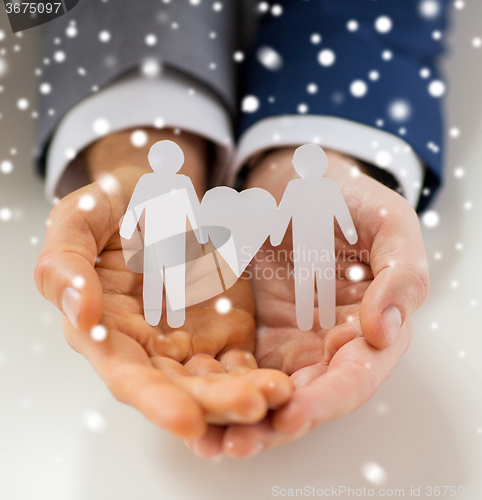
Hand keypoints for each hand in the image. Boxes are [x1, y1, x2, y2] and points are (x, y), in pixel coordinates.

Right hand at [35, 130, 293, 441]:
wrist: (154, 197)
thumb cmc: (110, 211)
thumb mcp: (76, 223)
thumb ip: (65, 265)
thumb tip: (79, 312)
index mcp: (106, 330)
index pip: (126, 374)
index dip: (153, 399)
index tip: (186, 420)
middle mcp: (147, 347)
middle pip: (177, 387)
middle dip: (212, 403)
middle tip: (251, 407)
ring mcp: (188, 341)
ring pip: (213, 381)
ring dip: (243, 394)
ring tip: (277, 395)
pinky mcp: (222, 330)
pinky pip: (240, 362)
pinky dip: (258, 375)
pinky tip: (282, 381)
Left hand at [186, 148, 429, 457]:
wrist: (300, 188)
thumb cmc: (350, 204)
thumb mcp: (389, 226)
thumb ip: (401, 274)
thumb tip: (385, 330)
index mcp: (369, 332)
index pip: (352, 378)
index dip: (326, 400)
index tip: (293, 414)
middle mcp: (326, 349)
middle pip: (302, 400)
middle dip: (271, 426)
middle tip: (236, 444)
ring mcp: (285, 344)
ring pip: (263, 392)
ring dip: (235, 419)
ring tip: (204, 440)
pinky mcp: (250, 333)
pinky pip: (232, 365)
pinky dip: (213, 386)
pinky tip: (187, 398)